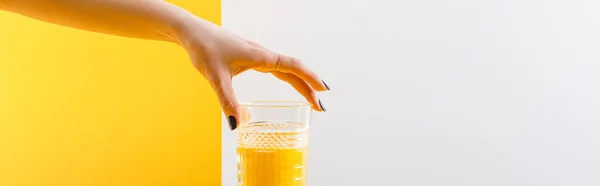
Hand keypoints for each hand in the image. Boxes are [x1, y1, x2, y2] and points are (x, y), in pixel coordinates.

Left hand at [176, 18, 328, 129]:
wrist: (191, 32)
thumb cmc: (204, 48)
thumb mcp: (215, 77)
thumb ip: (227, 101)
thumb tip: (236, 126)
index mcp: (260, 57)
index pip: (293, 67)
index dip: (310, 79)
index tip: (324, 91)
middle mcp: (262, 55)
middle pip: (293, 70)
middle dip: (309, 87)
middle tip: (321, 106)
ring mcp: (256, 55)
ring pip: (285, 68)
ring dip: (300, 82)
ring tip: (311, 97)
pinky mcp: (249, 56)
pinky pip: (275, 67)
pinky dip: (287, 76)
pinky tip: (288, 82)